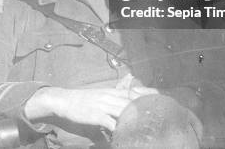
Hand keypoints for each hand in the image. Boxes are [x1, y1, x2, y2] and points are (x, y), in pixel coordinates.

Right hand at [24, 87, 158, 131]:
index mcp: (111, 92)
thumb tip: (123, 103)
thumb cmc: (82, 100)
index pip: (133, 91)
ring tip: (148, 123)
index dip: (147, 93)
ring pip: (124, 110)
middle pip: (132, 100)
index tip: (160, 96)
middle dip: (146, 105)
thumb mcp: (99, 95)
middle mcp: (110, 97)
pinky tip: (125, 134)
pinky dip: (119, 129)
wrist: (64, 100)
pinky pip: (110, 123)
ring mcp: (103, 105)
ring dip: (136, 116)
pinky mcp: (96, 115)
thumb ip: (112, 98)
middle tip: (160, 111)